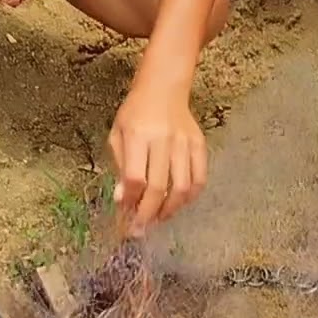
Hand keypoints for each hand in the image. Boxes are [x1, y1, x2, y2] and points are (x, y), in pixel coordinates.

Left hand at [109, 80, 207, 236]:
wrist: (163, 88)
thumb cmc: (136, 113)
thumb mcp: (118, 134)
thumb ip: (119, 165)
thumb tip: (122, 199)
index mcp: (138, 135)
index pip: (134, 178)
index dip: (129, 201)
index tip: (124, 215)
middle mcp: (163, 140)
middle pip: (158, 188)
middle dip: (147, 214)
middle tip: (140, 229)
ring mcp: (184, 143)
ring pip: (181, 187)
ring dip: (169, 209)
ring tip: (159, 218)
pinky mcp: (199, 145)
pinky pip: (199, 178)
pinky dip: (190, 197)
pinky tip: (178, 203)